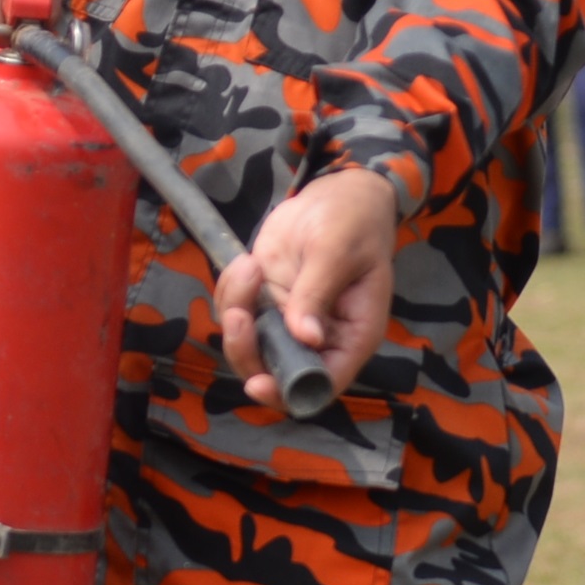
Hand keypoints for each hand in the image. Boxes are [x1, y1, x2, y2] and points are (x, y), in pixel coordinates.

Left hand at [216, 165, 395, 405]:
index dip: (289, 391)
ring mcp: (288, 320)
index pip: (322, 384)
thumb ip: (318, 293)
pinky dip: (230, 291)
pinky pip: (236, 311)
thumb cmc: (353, 220)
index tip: (258, 382)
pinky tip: (246, 261)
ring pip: (249, 343)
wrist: (338, 193)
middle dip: (248, 349)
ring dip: (235, 311)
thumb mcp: (337, 252)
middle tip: (238, 313)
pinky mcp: (267, 299)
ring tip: (248, 268)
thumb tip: (306, 337)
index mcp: (351, 336)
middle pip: (275, 371)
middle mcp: (319, 337)